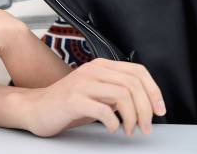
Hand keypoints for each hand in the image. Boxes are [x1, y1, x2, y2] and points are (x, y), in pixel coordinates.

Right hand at [20, 57, 166, 136]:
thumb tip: (145, 101)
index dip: (154, 90)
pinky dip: (113, 122)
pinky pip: (102, 109)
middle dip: (145, 108)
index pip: (137, 71)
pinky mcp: (73, 99)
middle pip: (132, 83)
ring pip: (122, 94)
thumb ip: (117, 91)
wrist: (37, 108)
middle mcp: (93, 70)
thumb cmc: (69, 103)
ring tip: (129, 130)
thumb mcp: (98, 93)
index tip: (159, 110)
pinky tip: (112, 128)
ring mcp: (82, 83)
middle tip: (146, 126)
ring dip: (132, 117)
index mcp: (102, 66)